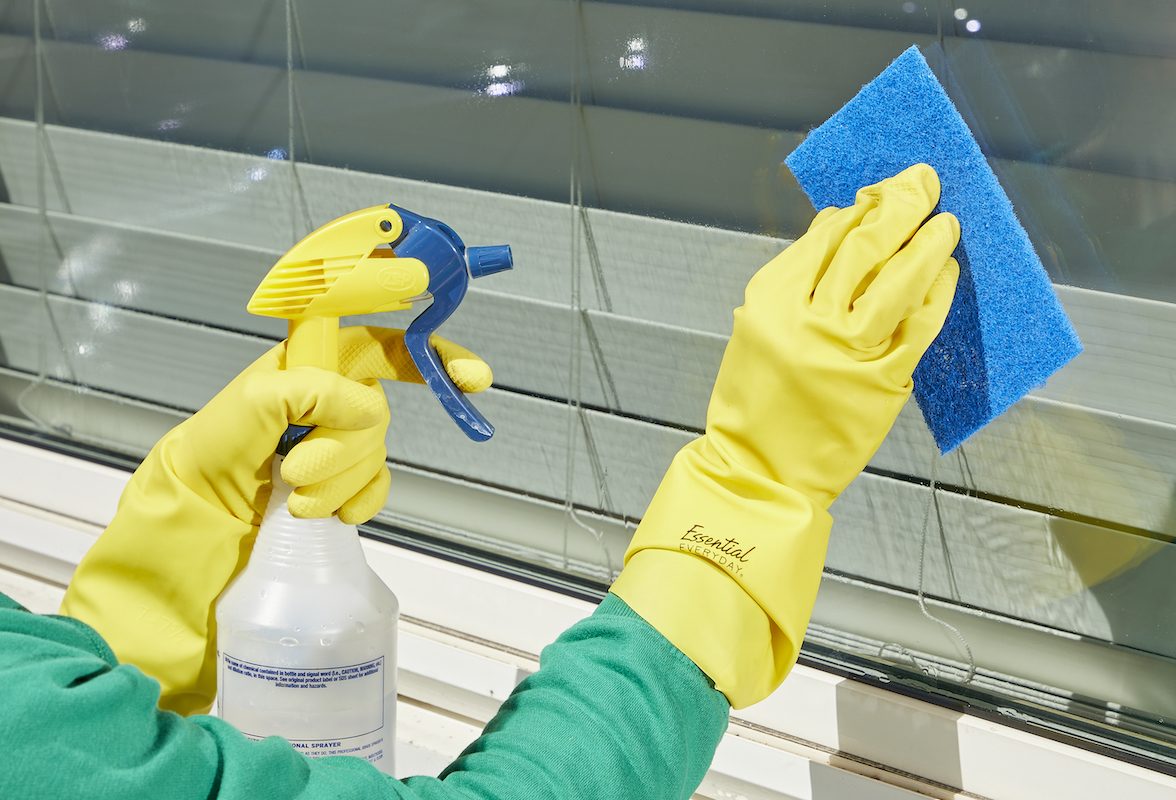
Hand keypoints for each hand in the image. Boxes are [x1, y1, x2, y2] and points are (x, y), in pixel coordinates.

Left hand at [169, 325, 491, 524]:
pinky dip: (358, 503)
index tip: (472, 378)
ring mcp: (339, 446)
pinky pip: (377, 491)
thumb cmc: (213, 450)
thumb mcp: (254, 402)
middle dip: (341, 447)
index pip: (385, 346)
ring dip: (336, 481)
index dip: (433, 356)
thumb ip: (314, 390)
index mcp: (313, 365)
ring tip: (292, 495)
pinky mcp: (343, 487)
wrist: (198, 518)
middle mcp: (331, 401)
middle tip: (293, 467)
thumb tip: (366, 407)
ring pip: (376, 456)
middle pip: (378, 415)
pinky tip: (334, 513)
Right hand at [706, 162, 958, 506]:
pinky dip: (937, 292)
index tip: (882, 191)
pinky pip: (920, 323)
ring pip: (898, 277)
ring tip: (946, 222)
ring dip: (928, 241)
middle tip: (923, 183)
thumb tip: (839, 226)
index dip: (861, 206)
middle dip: (900, 204)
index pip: (825, 235)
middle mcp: (807, 320)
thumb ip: (795, 281)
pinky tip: (946, 272)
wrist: (761, 471)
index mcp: (770, 301)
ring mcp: (847, 350)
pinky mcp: (883, 380)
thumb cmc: (757, 402)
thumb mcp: (757, 329)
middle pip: (865, 245)